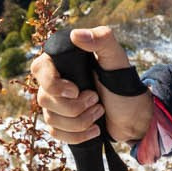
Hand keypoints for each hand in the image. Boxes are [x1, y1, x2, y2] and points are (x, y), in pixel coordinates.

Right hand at [30, 27, 156, 151]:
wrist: (133, 113)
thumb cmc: (123, 83)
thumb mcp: (117, 58)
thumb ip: (102, 40)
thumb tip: (76, 35)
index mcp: (63, 62)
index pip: (38, 69)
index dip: (53, 84)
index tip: (75, 91)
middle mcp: (54, 82)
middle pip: (44, 99)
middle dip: (74, 107)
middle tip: (96, 100)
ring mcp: (56, 104)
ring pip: (50, 118)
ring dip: (79, 121)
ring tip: (99, 111)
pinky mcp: (61, 123)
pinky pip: (56, 133)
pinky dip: (77, 135)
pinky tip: (93, 130)